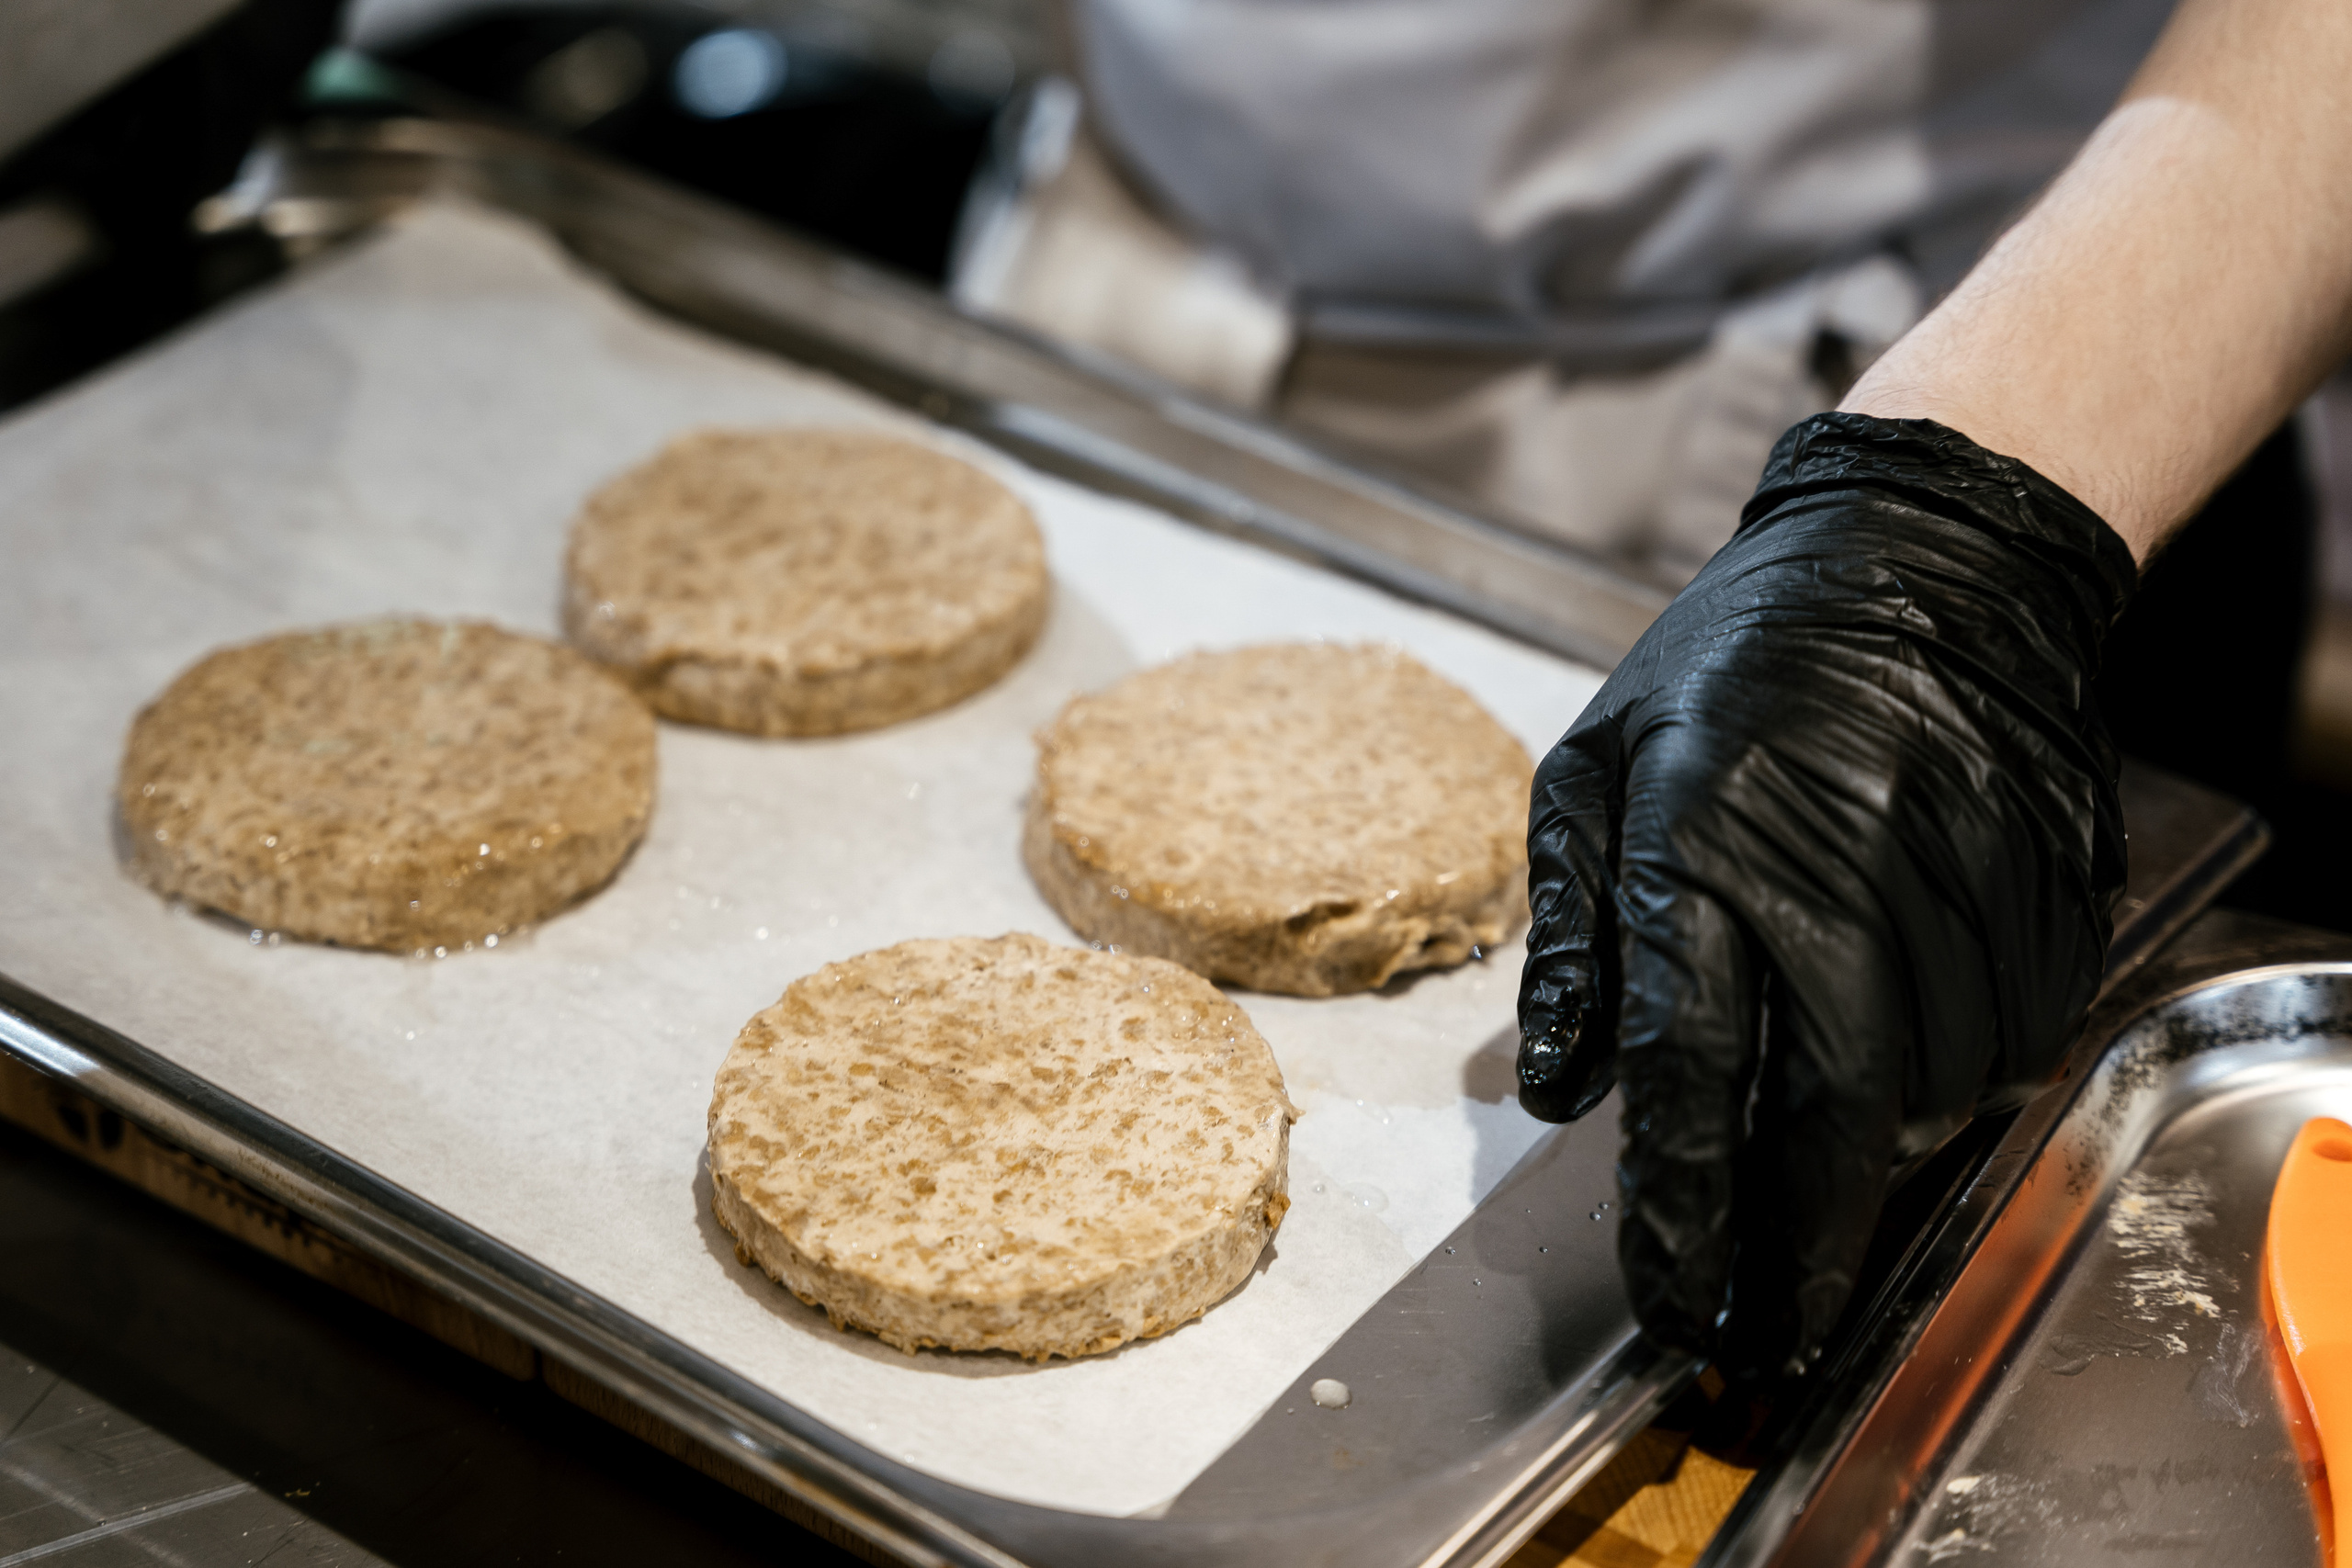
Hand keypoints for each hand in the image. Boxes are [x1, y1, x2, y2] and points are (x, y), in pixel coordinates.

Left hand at [1517, 414, 2134, 1378]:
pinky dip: (1955, 1089)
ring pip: (1927, 1092)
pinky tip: (1903, 1077)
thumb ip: (1570, 935)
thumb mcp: (1595, 765)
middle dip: (1795, 1246)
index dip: (1678, 1205)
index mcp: (1701, 845)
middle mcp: (1836, 875)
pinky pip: (2010, 1039)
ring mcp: (1953, 882)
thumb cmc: (1734, 661)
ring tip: (1818, 1176)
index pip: (1686, 1068)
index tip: (1669, 1298)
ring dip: (1869, 1164)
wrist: (1924, 560)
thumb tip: (1549, 1086)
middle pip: (1828, 1114)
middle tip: (1764, 1331)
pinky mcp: (2040, 886)